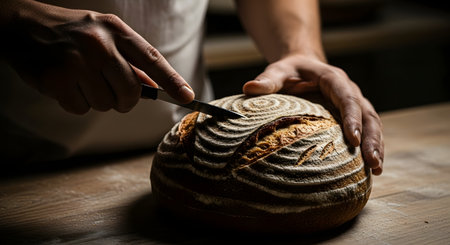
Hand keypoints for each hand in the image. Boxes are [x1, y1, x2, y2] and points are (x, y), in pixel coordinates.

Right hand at [1, 0, 193, 113]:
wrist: (24, 25)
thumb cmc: (73, 33)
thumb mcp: (105, 34)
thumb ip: (130, 60)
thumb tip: (154, 87)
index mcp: (115, 30)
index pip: (151, 59)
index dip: (172, 81)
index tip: (189, 97)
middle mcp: (99, 45)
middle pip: (130, 92)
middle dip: (124, 99)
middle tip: (110, 89)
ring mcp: (77, 62)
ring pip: (106, 104)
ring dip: (97, 99)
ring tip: (82, 79)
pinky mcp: (57, 79)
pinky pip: (81, 109)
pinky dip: (76, 103)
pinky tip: (66, 84)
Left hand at [243, 54, 383, 174]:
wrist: (302, 66)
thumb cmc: (290, 70)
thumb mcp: (278, 71)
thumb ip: (267, 80)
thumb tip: (248, 88)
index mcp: (333, 79)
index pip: (347, 98)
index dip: (352, 118)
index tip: (353, 139)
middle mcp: (349, 90)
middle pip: (367, 114)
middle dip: (371, 138)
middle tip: (372, 162)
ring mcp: (354, 102)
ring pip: (372, 123)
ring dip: (376, 145)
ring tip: (376, 169)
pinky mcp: (353, 114)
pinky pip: (368, 129)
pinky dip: (371, 146)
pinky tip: (371, 168)